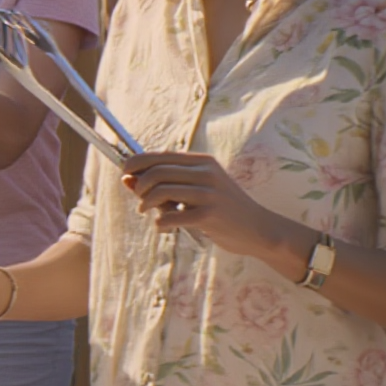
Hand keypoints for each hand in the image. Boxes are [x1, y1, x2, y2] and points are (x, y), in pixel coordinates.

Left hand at [121, 151, 281, 258]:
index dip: (135, 163)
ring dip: (146, 205)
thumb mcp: (195, 190)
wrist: (259, 230)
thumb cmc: (222, 209)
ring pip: (160, 192)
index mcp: (202, 162)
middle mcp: (206, 173)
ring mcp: (209, 193)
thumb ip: (164, 183)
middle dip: (139, 187)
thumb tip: (126, 178)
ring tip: (149, 213)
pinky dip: (160, 224)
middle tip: (140, 202)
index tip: (125, 174)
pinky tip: (164, 227)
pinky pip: (170, 217)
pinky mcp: (210, 214)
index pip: (159, 155)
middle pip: (156, 172)